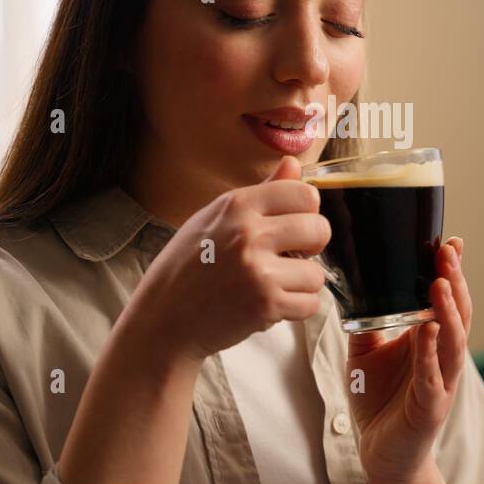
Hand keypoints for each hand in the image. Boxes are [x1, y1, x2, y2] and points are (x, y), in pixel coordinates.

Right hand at [120, 155, 331, 362]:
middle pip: (319, 229)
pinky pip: (310, 303)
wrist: (163, 319)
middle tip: (288, 258)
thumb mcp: (215, 217)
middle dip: (312, 246)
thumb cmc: (188, 266)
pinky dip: (296, 308)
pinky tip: (270, 305)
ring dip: (301, 283)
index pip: (304, 194)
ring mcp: (258, 270)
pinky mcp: (265, 304)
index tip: (293, 227)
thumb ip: (262, 193)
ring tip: (273, 285)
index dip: (307, 213)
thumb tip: (294, 164)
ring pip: (316, 273)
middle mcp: (249, 233)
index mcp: (237, 205)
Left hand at [346, 237, 471, 483]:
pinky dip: (431, 352)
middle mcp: (443, 356)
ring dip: (449, 310)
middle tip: (447, 251)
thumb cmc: (380, 402)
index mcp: (431, 340)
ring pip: (454, 340)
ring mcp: (441, 380)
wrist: (381, 451)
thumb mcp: (366, 353)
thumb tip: (352, 288)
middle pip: (458, 312)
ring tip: (441, 283)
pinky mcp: (431, 405)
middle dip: (455, 280)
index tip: (450, 242)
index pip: (448, 299)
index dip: (452, 272)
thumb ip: (366, 322)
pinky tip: (429, 330)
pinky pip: (433, 375)